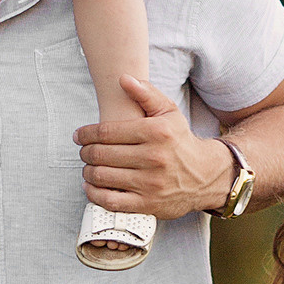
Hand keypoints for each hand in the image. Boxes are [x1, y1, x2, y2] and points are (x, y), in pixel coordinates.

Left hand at [74, 76, 234, 218]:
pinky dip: (94, 194)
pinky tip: (92, 186)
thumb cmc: (180, 141)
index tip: (79, 136)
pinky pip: (110, 201)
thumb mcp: (169, 112)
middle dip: (85, 152)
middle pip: (101, 154)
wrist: (205, 175)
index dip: (86, 134)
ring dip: (87, 171)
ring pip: (102, 177)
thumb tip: (123, 79)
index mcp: (156, 132)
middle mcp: (153, 157)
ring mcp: (150, 183)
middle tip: (84, 151)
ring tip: (88, 167)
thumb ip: (146, 94)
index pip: (106, 132)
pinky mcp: (148, 204)